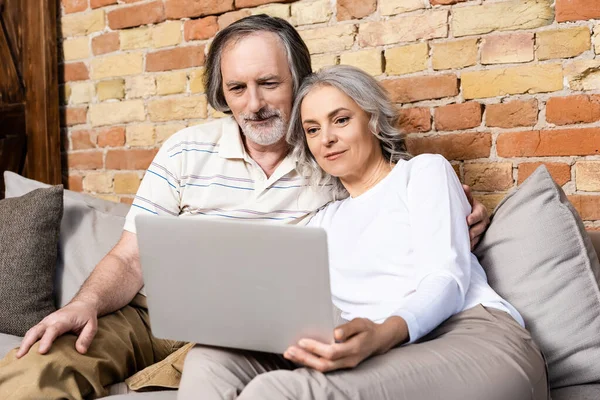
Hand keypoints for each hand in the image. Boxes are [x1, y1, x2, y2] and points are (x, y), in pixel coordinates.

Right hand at [16, 300, 97, 357]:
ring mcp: (46, 322)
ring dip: (24, 343)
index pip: (53, 330)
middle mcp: (52, 320)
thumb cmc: (86, 316)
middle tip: (21, 356)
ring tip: (19, 357)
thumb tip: (80, 351)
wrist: (82, 305)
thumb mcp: (92, 326)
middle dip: (28, 343)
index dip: (47, 340)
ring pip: (31, 331)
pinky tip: (22, 353)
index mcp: (64, 320)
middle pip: (36, 330)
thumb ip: (86, 338)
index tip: (42, 351)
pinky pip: (32, 333)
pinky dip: (26, 342)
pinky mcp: (43, 325)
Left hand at [283, 317, 407, 371]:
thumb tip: (335, 333)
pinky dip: (311, 362)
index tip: (302, 341)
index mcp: (353, 349)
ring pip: (323, 368)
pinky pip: (325, 367)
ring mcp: (345, 365)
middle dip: (305, 358)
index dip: (316, 348)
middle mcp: (349, 360)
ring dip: (305, 362)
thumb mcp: (360, 323)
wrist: (379, 340)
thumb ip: (348, 328)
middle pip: (324, 364)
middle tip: (289, 351)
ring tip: (290, 354)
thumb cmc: (368, 329)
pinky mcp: (341, 365)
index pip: (331, 352)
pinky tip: (300, 356)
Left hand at [463, 184, 489, 248]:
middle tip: (466, 235)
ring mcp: (482, 231)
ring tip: (465, 243)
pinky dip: (471, 246)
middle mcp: (483, 221)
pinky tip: (465, 248)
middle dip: (473, 231)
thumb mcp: (467, 201)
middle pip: (480, 227)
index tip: (467, 220)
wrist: (469, 217)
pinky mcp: (479, 239)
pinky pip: (476, 244)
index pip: (479, 214)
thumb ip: (466, 195)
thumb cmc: (467, 207)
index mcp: (480, 210)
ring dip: (472, 240)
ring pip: (478, 237)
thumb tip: (464, 187)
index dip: (474, 217)